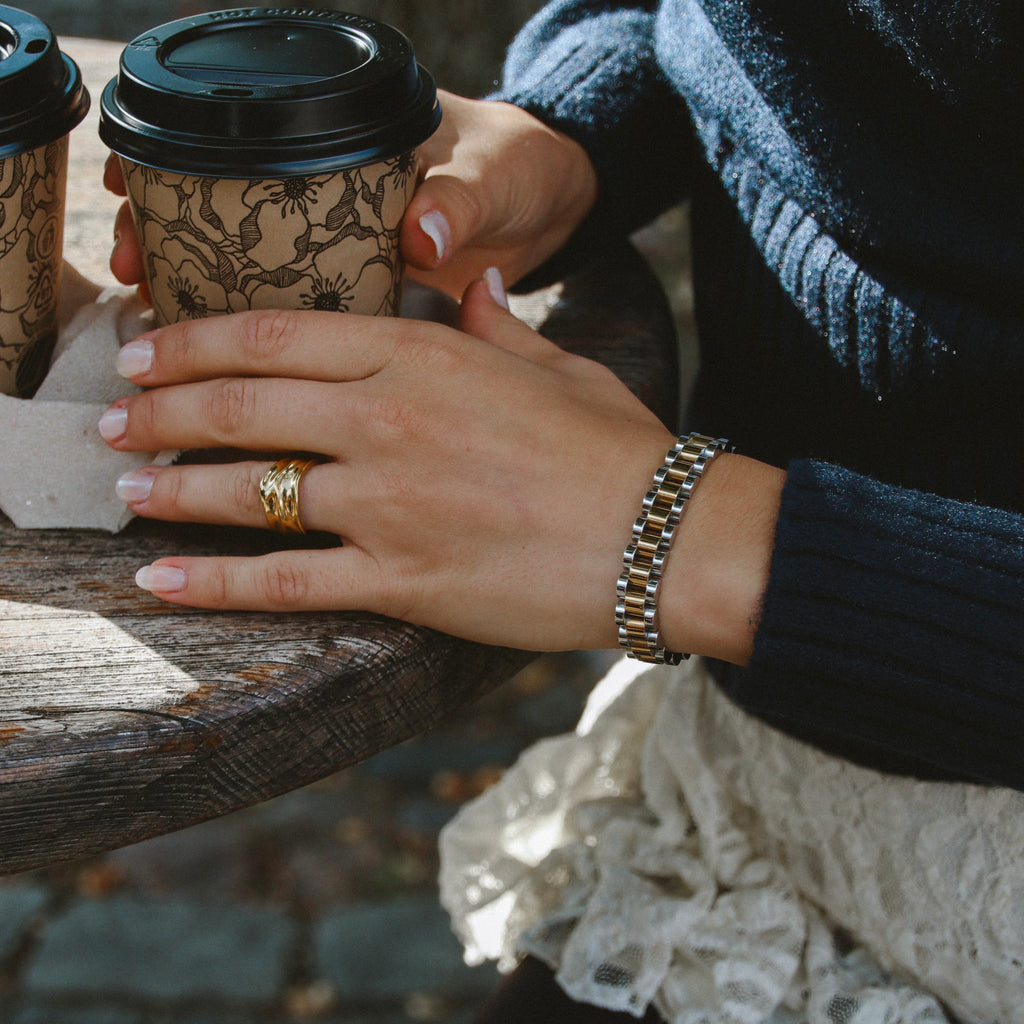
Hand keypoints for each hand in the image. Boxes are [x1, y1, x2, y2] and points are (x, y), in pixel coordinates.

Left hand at [100, 273, 673, 651]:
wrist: (663, 537)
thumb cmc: (617, 447)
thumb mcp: (555, 364)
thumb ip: (496, 324)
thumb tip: (475, 288)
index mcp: (422, 355)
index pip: (275, 336)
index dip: (194, 342)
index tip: (148, 351)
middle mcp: (388, 420)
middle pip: (239, 407)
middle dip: (159, 411)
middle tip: (113, 422)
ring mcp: (388, 503)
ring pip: (245, 492)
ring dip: (170, 490)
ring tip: (126, 492)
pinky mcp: (403, 581)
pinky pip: (285, 581)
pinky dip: (214, 583)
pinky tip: (162, 581)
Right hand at [104, 93, 598, 303]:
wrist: (554, 201)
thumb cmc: (520, 170)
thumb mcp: (495, 172)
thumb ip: (461, 197)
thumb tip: (423, 228)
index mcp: (354, 148)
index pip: (245, 148)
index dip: (184, 173)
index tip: (133, 194)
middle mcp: (335, 194)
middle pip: (231, 213)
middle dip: (172, 241)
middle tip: (128, 272)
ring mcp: (344, 243)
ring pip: (257, 269)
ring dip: (205, 300)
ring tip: (151, 324)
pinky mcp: (365, 290)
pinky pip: (305, 313)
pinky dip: (266, 338)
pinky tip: (225, 367)